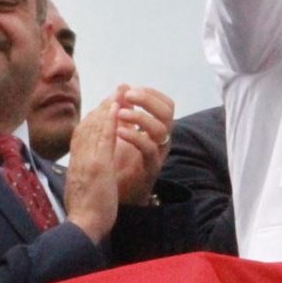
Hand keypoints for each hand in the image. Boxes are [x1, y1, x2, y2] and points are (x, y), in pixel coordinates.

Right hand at [64, 99, 122, 240]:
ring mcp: (87, 160)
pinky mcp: (98, 166)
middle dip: (102, 106)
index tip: (104, 105)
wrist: (82, 226)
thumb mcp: (81, 186)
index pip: (82, 133)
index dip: (93, 116)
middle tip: (116, 90)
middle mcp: (79, 158)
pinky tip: (117, 108)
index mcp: (75, 163)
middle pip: (88, 125)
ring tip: (119, 92)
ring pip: (95, 127)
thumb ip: (83, 173)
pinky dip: (109, 121)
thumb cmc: (84, 212)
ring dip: (108, 107)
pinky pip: (104, 139)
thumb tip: (87, 167)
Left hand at [110, 84, 173, 204]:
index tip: (131, 91)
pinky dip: (134, 136)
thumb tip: (122, 86)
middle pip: (168, 112)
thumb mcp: (119, 131)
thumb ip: (123, 111)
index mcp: (157, 129)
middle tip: (127, 96)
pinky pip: (149, 149)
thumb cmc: (118, 163)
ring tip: (120, 114)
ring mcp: (158, 154)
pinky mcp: (150, 169)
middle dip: (148, 100)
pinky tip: (118, 131)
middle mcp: (162, 140)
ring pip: (161, 129)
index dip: (151, 94)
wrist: (113, 196)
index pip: (166, 104)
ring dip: (140, 116)